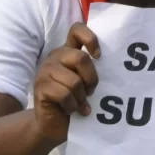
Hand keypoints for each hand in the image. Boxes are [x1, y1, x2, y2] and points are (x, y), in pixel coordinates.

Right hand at [31, 23, 101, 140]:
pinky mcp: (40, 87)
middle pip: (81, 58)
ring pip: (74, 81)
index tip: (98, 56)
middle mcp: (55, 57)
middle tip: (91, 92)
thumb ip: (91, 70)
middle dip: (91, 79)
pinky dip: (72, 106)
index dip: (91, 39)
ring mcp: (45, 71)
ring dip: (81, 97)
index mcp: (68, 52)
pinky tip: (71, 110)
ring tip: (80, 105)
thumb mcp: (85, 83)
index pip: (77, 30)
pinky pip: (65, 95)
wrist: (53, 125)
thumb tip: (113, 64)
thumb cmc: (74, 101)